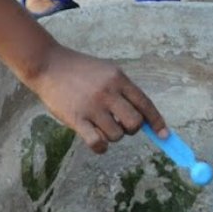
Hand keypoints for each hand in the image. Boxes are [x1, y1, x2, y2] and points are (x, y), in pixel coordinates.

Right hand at [26, 41, 166, 153]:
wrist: (48, 64)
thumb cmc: (80, 71)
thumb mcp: (106, 72)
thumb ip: (123, 91)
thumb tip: (143, 118)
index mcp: (119, 79)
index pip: (145, 104)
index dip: (157, 122)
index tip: (164, 135)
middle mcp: (108, 92)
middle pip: (135, 123)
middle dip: (131, 129)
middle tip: (119, 124)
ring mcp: (92, 106)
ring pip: (116, 135)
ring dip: (111, 135)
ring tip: (99, 125)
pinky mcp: (76, 118)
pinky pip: (97, 142)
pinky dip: (100, 146)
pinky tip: (96, 140)